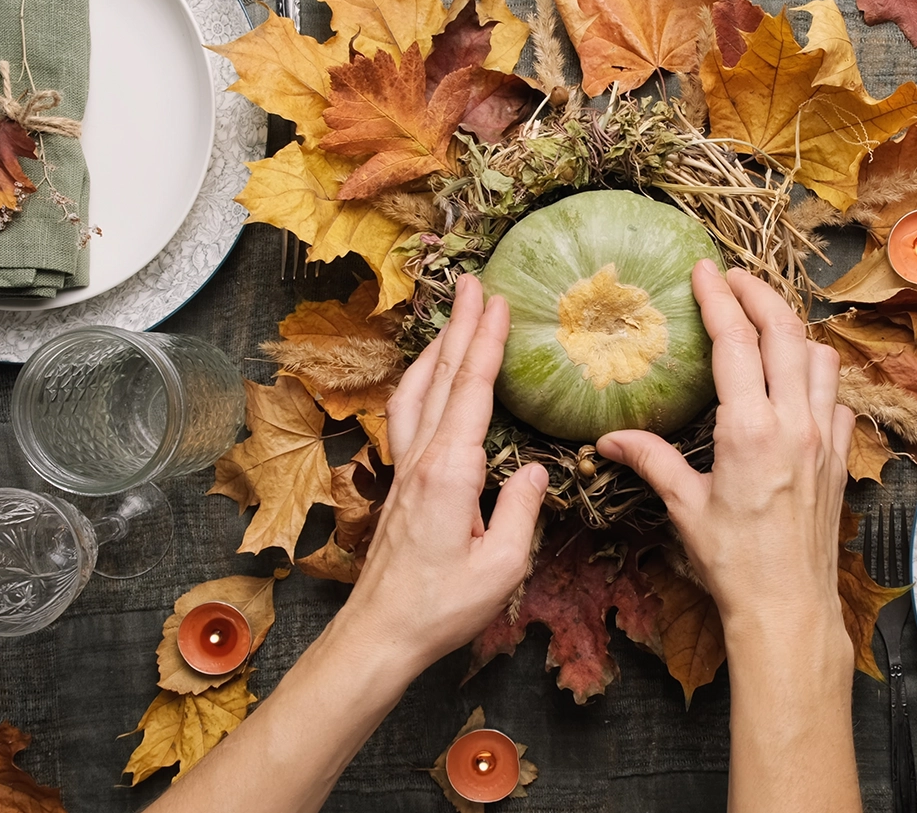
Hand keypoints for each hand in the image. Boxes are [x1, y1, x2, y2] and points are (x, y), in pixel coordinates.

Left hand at [343, 274, 547, 670]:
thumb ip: (522, 511)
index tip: (496, 302)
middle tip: (473, 283)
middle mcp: (422, 460)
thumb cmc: (442, 607)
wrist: (381, 632)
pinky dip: (418, 381)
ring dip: (436, 348)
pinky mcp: (401, 483)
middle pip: (440, 377)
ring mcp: (406, 469)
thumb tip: (535, 470)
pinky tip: (425, 376)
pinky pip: (406, 415)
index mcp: (450, 473)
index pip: (471, 392)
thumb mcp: (502, 567)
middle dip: (459, 326)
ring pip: (416, 391)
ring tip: (452, 314)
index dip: (485, 343)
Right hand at [597, 262, 852, 635]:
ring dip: (792, 330)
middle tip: (733, 277)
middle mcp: (794, 423)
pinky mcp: (839, 458)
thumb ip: (650, 460)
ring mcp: (824, 438)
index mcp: (750, 429)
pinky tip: (797, 384)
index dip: (719, 298)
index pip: (736, 341)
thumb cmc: (734, 562)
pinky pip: (837, 398)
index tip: (704, 271)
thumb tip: (609, 440)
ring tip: (765, 321)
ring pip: (820, 357)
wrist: (787, 605)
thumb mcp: (684, 506)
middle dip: (758, 292)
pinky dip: (818, 377)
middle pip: (785, 331)